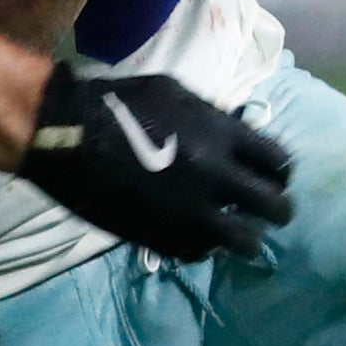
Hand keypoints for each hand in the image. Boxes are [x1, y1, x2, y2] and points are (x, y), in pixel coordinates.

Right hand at [15, 66, 293, 260]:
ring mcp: (190, 212)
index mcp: (221, 135)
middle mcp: (215, 176)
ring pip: (246, 242)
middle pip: (276, 208)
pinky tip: (189, 231)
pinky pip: (201, 252)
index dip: (278, 172)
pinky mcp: (163, 237)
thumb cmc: (116, 104)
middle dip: (275, 210)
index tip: (270, 176)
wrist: (65, 136)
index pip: (280, 164)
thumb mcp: (173, 93)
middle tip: (262, 210)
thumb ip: (213, 118)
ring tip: (231, 230)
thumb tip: (237, 137)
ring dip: (243, 235)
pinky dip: (201, 244)